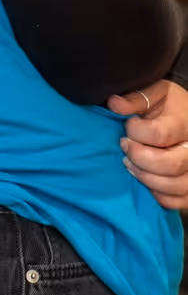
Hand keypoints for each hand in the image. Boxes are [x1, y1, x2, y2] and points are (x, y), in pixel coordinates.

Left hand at [108, 80, 187, 209]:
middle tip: (125, 147)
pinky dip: (157, 194)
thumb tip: (113, 103)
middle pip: (170, 164)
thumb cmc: (170, 105)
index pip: (159, 134)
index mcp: (186, 122)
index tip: (128, 126)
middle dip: (139, 158)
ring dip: (145, 177)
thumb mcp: (156, 92)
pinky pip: (176, 201)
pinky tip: (145, 178)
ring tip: (130, 163)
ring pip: (174, 185)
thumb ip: (136, 98)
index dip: (136, 132)